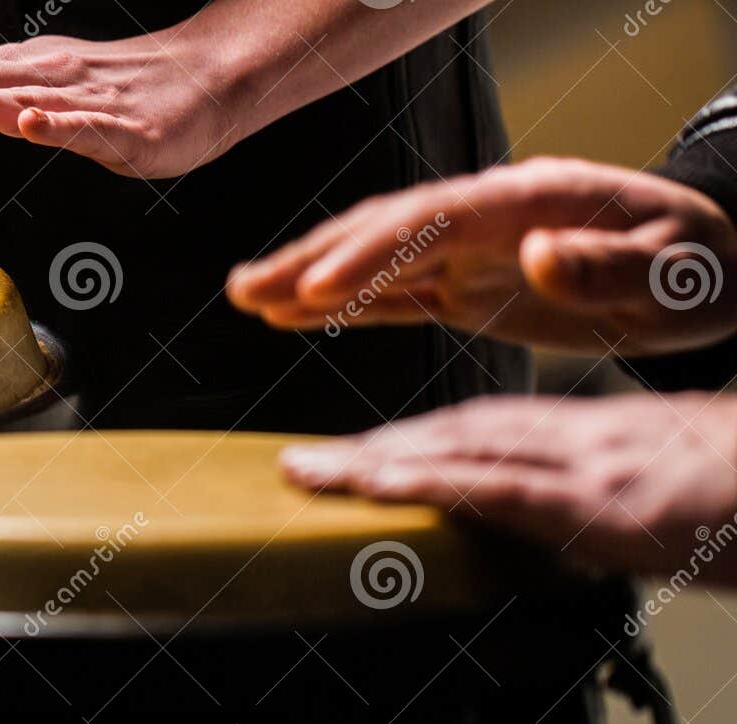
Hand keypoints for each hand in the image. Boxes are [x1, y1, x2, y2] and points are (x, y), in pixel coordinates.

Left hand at [0, 32, 235, 178]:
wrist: (207, 79)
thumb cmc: (121, 90)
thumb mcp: (44, 93)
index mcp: (21, 74)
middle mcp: (43, 79)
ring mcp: (81, 101)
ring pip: (15, 99)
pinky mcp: (121, 127)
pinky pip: (83, 128)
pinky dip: (53, 124)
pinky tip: (28, 123)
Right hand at [227, 157, 736, 355]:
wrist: (711, 273)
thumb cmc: (702, 271)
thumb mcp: (678, 272)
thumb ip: (609, 264)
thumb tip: (534, 255)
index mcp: (535, 200)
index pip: (435, 220)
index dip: (371, 253)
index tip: (318, 289)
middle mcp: (491, 216)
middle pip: (385, 228)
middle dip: (313, 258)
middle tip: (246, 289)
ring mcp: (474, 249)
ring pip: (376, 255)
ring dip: (309, 275)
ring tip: (243, 294)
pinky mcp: (468, 284)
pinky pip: (394, 293)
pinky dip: (342, 304)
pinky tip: (293, 314)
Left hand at [279, 392, 736, 582]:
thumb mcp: (700, 496)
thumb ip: (634, 504)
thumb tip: (600, 527)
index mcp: (618, 440)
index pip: (501, 432)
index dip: (427, 440)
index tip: (369, 454)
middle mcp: (601, 442)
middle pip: (468, 435)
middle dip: (385, 449)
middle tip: (308, 463)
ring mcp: (610, 469)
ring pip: (471, 454)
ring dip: (382, 463)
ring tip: (311, 473)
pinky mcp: (624, 506)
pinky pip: (507, 488)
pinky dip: (435, 481)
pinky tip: (381, 484)